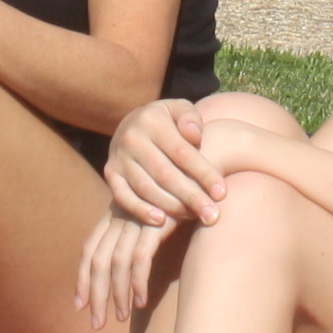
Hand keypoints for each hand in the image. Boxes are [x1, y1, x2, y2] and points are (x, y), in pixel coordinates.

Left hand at [77, 208, 180, 328]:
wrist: (200, 172)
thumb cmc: (177, 196)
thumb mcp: (149, 212)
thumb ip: (134, 233)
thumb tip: (126, 266)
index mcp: (114, 213)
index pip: (89, 249)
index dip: (82, 278)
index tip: (79, 305)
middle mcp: (120, 215)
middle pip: (97, 261)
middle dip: (95, 295)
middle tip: (96, 324)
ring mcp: (137, 218)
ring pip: (116, 263)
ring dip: (117, 294)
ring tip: (121, 317)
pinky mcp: (156, 223)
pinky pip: (140, 259)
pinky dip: (137, 282)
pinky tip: (141, 301)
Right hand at [104, 98, 226, 228]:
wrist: (132, 124)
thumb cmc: (167, 122)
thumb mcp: (180, 110)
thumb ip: (190, 118)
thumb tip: (195, 135)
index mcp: (152, 120)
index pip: (182, 152)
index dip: (203, 173)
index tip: (222, 193)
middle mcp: (131, 138)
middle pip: (165, 174)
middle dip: (192, 197)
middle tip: (212, 216)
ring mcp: (118, 158)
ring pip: (146, 188)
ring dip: (172, 207)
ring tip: (194, 217)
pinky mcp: (110, 174)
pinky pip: (123, 197)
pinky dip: (141, 211)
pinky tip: (162, 222)